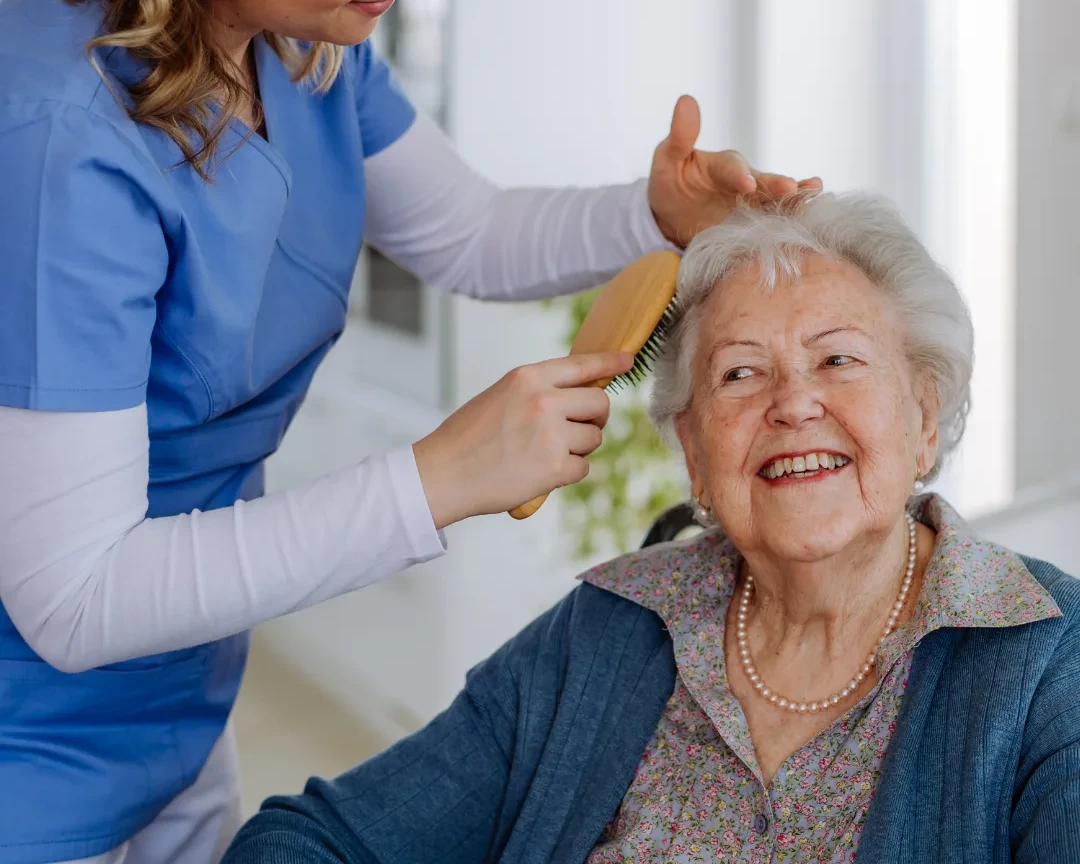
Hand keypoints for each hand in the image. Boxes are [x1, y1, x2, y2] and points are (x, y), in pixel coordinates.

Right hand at [412, 352, 632, 528]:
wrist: (443, 474)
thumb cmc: (467, 438)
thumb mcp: (500, 396)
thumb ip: (537, 391)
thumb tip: (577, 395)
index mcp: (527, 378)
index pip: (581, 365)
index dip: (609, 362)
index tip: (627, 360)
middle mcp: (543, 401)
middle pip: (599, 404)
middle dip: (594, 418)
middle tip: (575, 430)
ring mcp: (551, 434)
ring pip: (593, 438)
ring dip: (578, 448)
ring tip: (544, 454)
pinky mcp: (555, 467)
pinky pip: (583, 467)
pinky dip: (567, 472)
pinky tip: (540, 472)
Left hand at [648, 95, 823, 247]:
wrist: (672, 217)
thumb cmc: (670, 182)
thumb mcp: (667, 159)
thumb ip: (680, 137)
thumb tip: (685, 100)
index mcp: (724, 165)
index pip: (733, 168)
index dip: (740, 175)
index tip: (747, 184)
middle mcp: (745, 181)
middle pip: (764, 183)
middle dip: (777, 186)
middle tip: (791, 188)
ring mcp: (753, 204)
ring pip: (777, 201)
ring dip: (795, 199)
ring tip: (815, 196)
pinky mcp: (755, 226)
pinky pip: (775, 222)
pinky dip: (791, 221)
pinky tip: (810, 220)